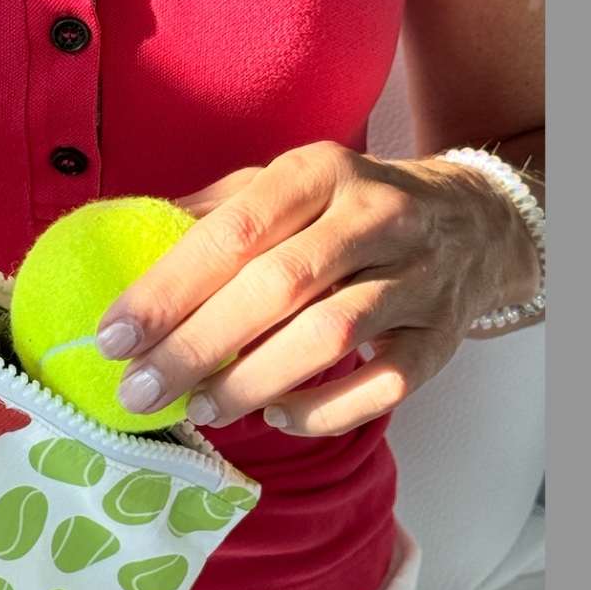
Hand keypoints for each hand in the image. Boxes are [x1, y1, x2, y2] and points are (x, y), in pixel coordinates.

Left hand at [96, 141, 540, 436]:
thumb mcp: (283, 186)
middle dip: (197, 346)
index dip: (169, 287)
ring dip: (252, 382)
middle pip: (277, 287)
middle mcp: (375, 215)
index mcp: (319, 172)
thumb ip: (213, 213)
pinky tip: (276, 417)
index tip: (115, 336)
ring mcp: (419, 277)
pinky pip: (385, 385)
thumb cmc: (344, 209)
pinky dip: (325, 410)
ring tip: (197, 410)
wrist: (475, 221)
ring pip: (330, 336)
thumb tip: (127, 244)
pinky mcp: (444, 336)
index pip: (235, 230)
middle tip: (138, 391)